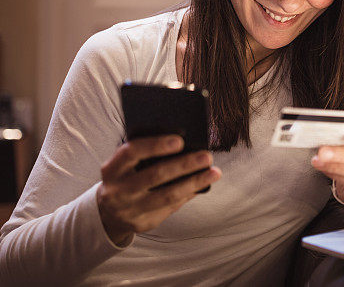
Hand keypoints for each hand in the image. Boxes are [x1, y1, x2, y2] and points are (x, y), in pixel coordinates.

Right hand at [96, 135, 221, 245]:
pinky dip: (188, 194)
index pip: (131, 153)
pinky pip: (170, 208)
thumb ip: (143, 155)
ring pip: (167, 196)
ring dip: (194, 183)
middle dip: (184, 165)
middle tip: (207, 156)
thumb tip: (184, 143)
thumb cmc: (124, 178)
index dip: (155, 145)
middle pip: (154, 176)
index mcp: (111, 170)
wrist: (107, 213)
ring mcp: (129, 210)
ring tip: (215, 172)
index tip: (180, 140)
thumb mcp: (123, 166)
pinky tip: (202, 186)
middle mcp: (117, 191)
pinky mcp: (142, 224)